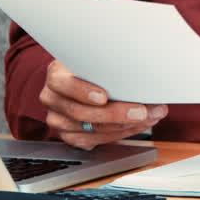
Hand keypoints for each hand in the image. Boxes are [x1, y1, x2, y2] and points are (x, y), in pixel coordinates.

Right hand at [38, 60, 167, 149]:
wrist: (80, 78)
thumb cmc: (91, 66)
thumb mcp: (94, 58)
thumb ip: (106, 63)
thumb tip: (140, 66)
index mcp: (56, 75)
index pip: (63, 83)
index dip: (83, 91)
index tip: (104, 96)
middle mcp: (52, 98)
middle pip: (80, 112)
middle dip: (116, 114)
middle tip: (142, 111)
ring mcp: (58, 119)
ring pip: (90, 130)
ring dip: (124, 126)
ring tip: (147, 118)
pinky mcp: (69, 135)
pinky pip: (94, 141)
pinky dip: (119, 134)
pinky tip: (135, 126)